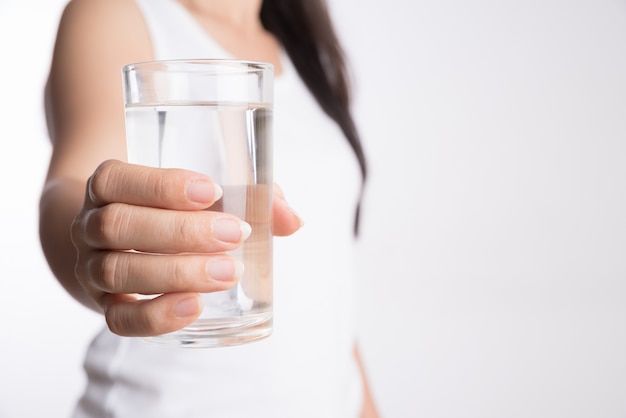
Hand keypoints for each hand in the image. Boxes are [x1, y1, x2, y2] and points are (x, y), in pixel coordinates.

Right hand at [71, 160, 301, 336]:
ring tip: (228, 273)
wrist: (119, 244)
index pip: (116, 180)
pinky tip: (195, 307)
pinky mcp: (107, 307)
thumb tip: (294, 220)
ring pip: (118, 272)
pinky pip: (120, 320)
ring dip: (176, 273)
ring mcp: (92, 269)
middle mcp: (89, 226)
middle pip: (118, 226)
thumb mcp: (202, 192)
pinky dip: (157, 315)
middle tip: (235, 235)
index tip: (213, 190)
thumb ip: (252, 197)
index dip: (161, 185)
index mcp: (108, 186)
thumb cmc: (173, 209)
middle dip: (181, 232)